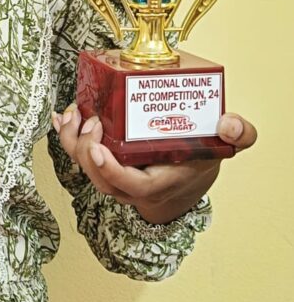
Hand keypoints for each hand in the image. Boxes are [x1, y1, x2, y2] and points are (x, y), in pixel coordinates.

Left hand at [51, 104, 257, 223]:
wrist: (190, 170)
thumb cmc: (204, 155)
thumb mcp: (226, 144)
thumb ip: (239, 135)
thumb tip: (231, 124)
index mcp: (162, 181)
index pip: (132, 186)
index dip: (112, 172)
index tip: (98, 150)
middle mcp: (135, 183)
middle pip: (101, 179)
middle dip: (85, 152)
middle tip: (88, 121)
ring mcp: (118, 175)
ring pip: (87, 168)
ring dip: (73, 142)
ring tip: (71, 114)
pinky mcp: (107, 162)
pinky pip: (83, 154)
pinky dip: (70, 136)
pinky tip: (62, 117)